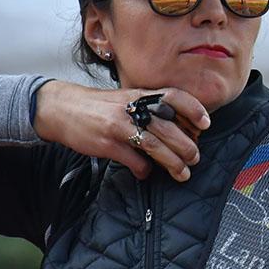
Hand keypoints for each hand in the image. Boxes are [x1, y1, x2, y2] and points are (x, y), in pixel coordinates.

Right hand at [34, 82, 210, 180]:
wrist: (61, 109)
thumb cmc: (99, 107)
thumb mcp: (126, 99)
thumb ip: (149, 110)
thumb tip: (179, 130)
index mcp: (139, 95)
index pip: (173, 96)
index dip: (193, 108)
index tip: (206, 123)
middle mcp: (131, 107)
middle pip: (168, 127)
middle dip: (186, 146)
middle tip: (195, 158)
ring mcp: (119, 125)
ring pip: (155, 145)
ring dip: (173, 162)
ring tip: (183, 173)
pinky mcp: (107, 144)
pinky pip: (133, 160)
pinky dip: (144, 170)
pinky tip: (146, 174)